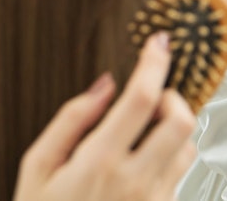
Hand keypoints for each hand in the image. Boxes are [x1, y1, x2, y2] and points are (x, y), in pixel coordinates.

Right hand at [13, 32, 196, 200]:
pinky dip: (169, 157)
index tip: (159, 43)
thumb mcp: (37, 167)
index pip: (142, 99)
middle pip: (182, 119)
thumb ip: (72, 119)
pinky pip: (181, 174)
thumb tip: (104, 85)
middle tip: (152, 95)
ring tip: (141, 135)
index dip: (155, 62)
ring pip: (188, 146)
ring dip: (173, 129)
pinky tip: (141, 164)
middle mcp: (135, 182)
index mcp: (99, 162)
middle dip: (172, 96)